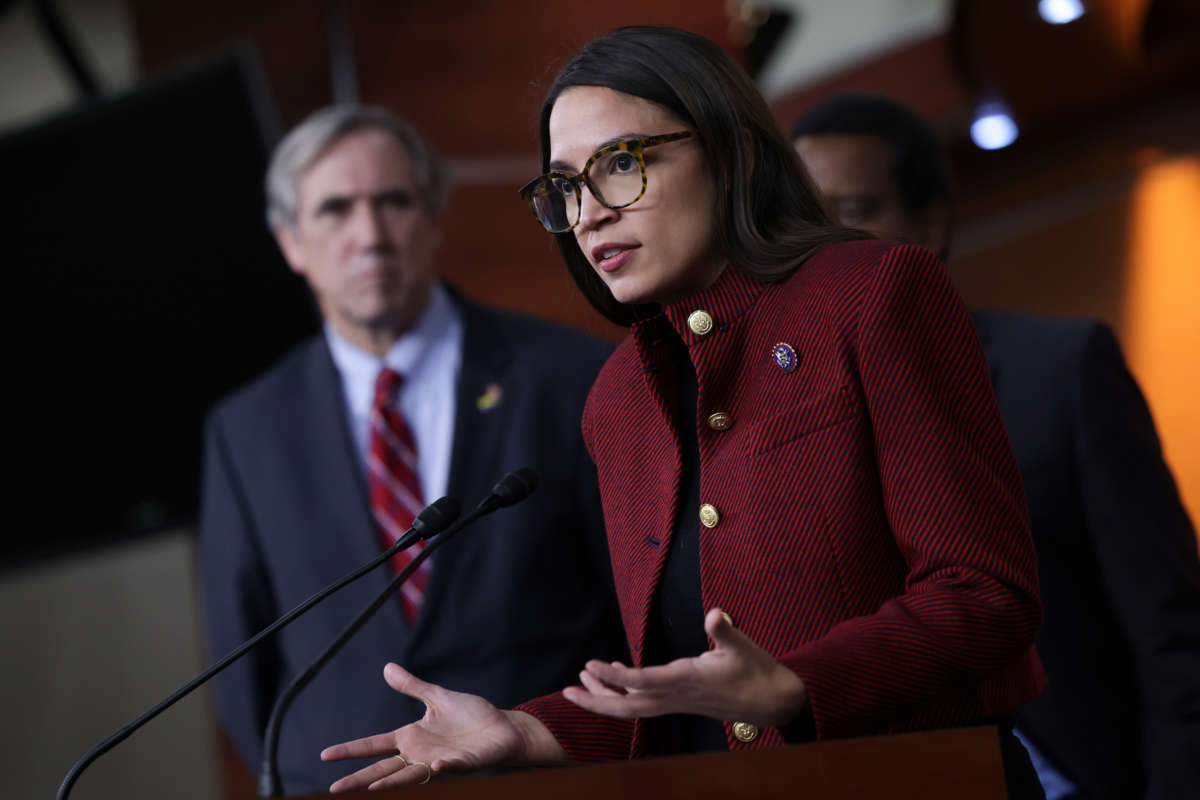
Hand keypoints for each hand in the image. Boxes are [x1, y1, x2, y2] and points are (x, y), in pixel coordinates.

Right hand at [320, 662, 566, 791]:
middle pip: (384, 769)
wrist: (502, 727)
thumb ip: (413, 686)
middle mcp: (420, 754)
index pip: (374, 745)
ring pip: (411, 776)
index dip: (351, 750)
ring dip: (393, 782)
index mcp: (411, 737)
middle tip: (334, 789)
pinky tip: (436, 767)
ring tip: (373, 788)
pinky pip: (452, 767)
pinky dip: (445, 768)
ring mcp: (439, 761)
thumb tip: (388, 669)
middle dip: (360, 778)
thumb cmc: (471, 716)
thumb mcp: (437, 697)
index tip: (325, 755)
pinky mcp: (463, 763)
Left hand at [563, 608, 807, 727]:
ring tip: (580, 684)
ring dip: (604, 699)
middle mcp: (676, 696)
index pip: (642, 682)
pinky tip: (613, 683)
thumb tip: (713, 614)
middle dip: (596, 701)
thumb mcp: (743, 646)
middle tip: (567, 691)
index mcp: (686, 680)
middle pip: (627, 706)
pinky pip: (644, 704)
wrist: (773, 701)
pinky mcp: (680, 702)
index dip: (615, 676)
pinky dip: (623, 696)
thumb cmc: (757, 671)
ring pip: (632, 708)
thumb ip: (724, 630)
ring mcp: (677, 702)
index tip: (591, 665)